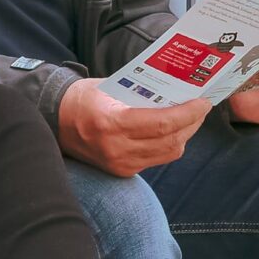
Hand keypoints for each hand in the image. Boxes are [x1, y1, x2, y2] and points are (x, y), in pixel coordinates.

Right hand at [55, 77, 208, 176]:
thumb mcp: (110, 87)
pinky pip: (156, 159)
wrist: (55, 121)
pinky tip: (172, 131)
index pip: (163, 123)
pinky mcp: (121, 171)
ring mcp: (120, 164)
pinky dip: (168, 145)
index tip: (203, 101)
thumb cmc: (82, 98)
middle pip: (171, 141)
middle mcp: (117, 149)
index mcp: (113, 123)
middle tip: (201, 107)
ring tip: (191, 118)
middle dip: (192, 123)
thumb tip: (176, 90)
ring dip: (184, 136)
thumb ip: (141, 93)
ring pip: (168, 153)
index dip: (189, 113)